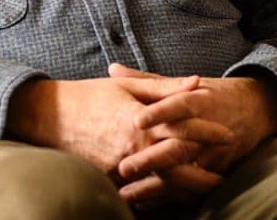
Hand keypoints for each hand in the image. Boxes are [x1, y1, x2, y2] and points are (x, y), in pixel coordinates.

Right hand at [5, 73, 229, 178]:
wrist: (49, 117)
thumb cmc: (89, 97)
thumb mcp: (126, 88)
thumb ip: (164, 87)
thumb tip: (197, 81)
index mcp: (140, 122)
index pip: (184, 129)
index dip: (209, 132)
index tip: (228, 134)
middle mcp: (133, 148)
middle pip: (180, 165)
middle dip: (205, 170)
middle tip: (225, 173)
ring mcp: (121, 169)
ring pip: (163, 184)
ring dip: (186, 186)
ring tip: (205, 187)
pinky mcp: (109, 181)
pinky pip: (140, 193)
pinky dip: (158, 194)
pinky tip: (171, 194)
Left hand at [110, 64, 276, 206]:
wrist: (256, 109)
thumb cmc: (211, 94)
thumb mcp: (183, 84)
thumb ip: (147, 79)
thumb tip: (112, 68)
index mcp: (199, 100)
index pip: (180, 105)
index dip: (160, 113)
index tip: (136, 121)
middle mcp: (208, 128)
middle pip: (180, 146)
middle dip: (151, 159)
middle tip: (123, 167)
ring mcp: (214, 153)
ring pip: (184, 173)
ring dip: (154, 185)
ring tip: (125, 192)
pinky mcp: (218, 171)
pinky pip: (190, 189)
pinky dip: (166, 198)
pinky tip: (142, 202)